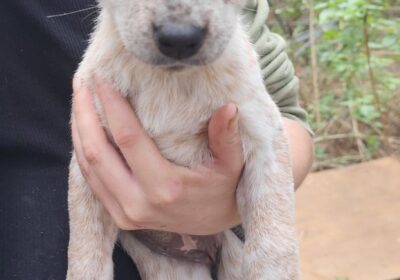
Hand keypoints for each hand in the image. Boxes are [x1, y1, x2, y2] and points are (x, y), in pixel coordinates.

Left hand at [71, 78, 243, 234]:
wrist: (213, 224)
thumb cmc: (223, 190)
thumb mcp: (231, 165)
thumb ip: (227, 136)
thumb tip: (229, 107)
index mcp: (166, 187)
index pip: (128, 138)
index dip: (112, 106)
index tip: (103, 79)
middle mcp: (138, 203)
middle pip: (96, 152)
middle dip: (84, 114)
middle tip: (81, 83)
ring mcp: (125, 214)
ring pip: (87, 168)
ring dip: (78, 131)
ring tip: (79, 101)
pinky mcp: (120, 218)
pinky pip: (91, 183)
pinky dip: (83, 154)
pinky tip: (83, 131)